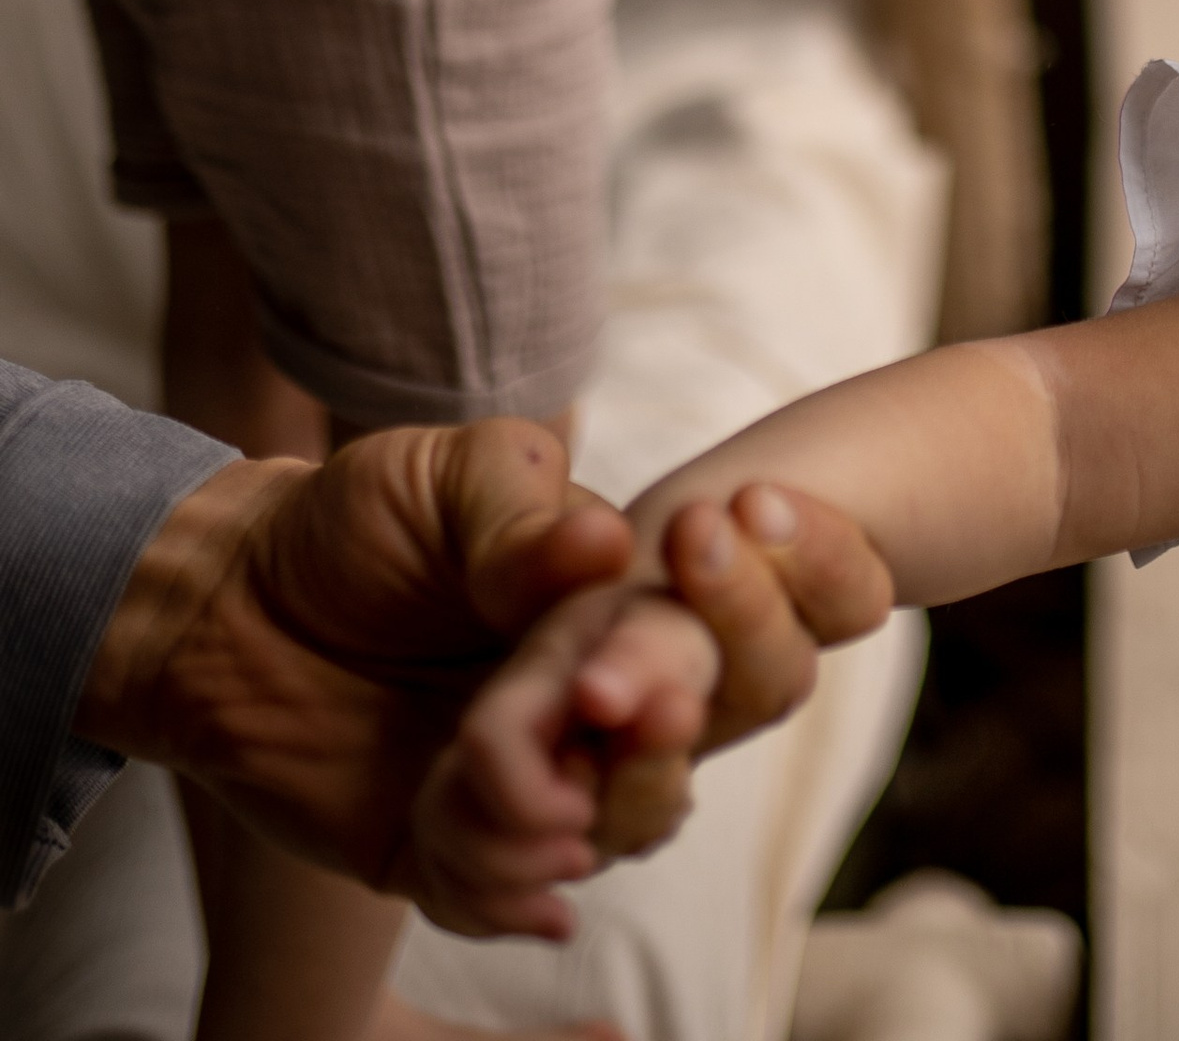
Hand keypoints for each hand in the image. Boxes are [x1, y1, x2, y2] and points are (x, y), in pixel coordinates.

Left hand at [75, 421, 888, 934]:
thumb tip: (603, 547)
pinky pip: (514, 893)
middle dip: (666, 727)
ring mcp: (544, 775)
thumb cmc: (354, 521)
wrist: (228, 612)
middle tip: (598, 698)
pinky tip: (443, 816)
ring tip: (476, 759)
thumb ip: (520, 508)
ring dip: (559, 809)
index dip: (762, 592)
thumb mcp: (437, 474)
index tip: (703, 547)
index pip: (744, 610)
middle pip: (704, 739)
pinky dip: (486, 872)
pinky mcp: (468, 848)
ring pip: (623, 828)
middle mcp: (604, 690)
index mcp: (625, 592)